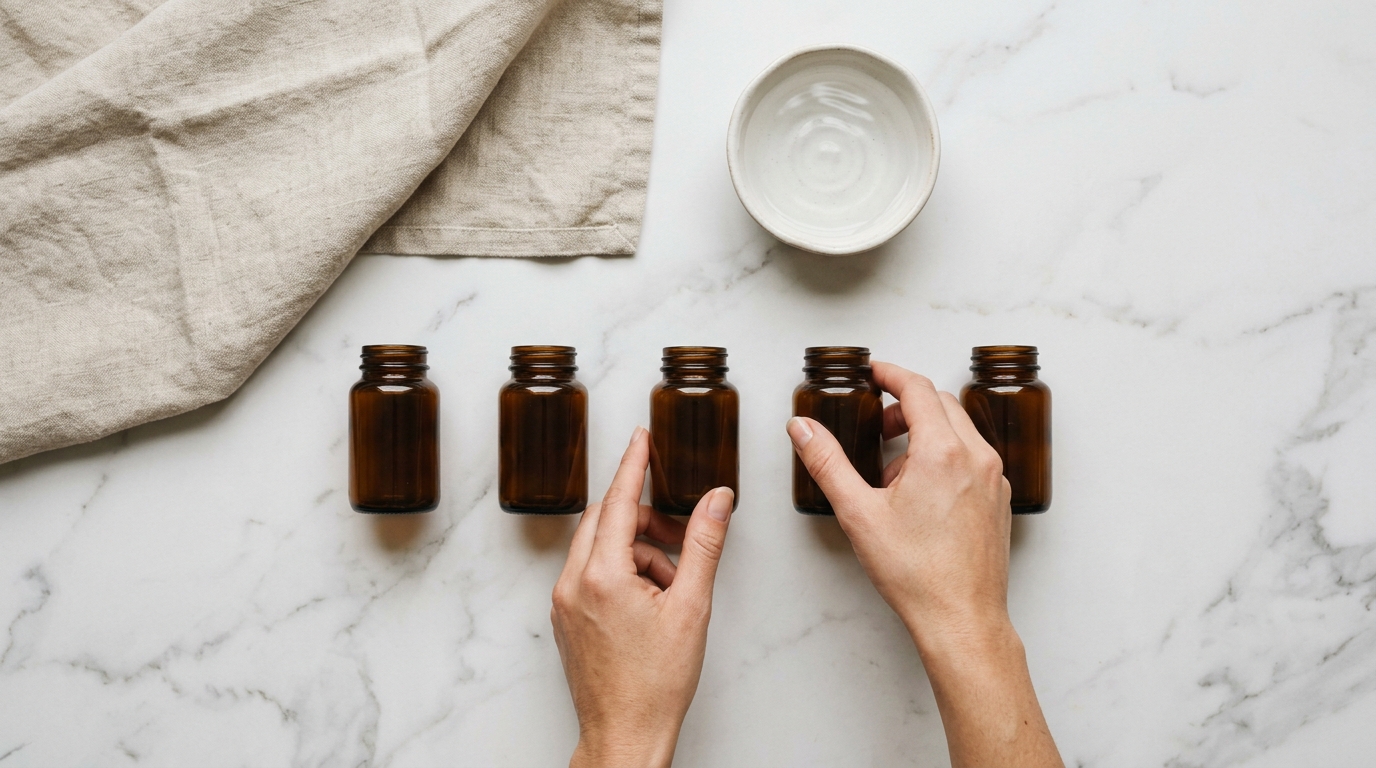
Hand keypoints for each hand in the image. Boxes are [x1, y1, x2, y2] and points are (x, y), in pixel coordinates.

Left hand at [552, 427, 733, 767]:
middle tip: (679, 531)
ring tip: (673, 584)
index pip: (618, 501)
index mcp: (601, 576)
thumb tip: (717, 499)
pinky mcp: (566, 618)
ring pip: (599, 548)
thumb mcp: (692, 605)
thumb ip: (703, 544)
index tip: (640, 436)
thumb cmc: (656, 682)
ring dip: (636, 550)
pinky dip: (622, 572)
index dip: (633, 464)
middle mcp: (572, 584)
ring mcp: (564, 602)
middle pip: (605, 521)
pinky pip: (591, 574)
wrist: (626, 734)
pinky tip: (652, 598)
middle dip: (643, 517)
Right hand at [789, 361, 1011, 638]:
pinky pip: (972, 458)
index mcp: (943, 452)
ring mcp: (993, 479)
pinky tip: (919, 493)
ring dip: (924, 432)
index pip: (918, 388)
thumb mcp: (858, 512)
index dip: (890, 374)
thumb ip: (827, 462)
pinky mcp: (998, 500)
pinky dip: (944, 456)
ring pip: (959, 431)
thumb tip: (803, 427)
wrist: (961, 618)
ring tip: (893, 471)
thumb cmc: (916, 573)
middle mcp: (976, 457)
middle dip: (905, 404)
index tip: (873, 373)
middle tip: (876, 425)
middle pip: (941, 404)